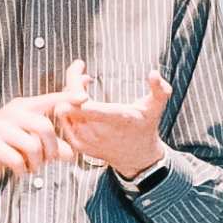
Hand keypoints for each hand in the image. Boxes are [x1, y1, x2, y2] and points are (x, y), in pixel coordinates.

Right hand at [0, 91, 81, 186]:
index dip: (67, 97)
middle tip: (49, 161)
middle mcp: (12, 112)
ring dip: (36, 163)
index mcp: (23, 107)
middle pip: (44, 128)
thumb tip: (70, 154)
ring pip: (31, 145)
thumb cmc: (0, 145)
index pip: (49, 99)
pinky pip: (15, 159)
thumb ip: (48, 145)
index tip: (85, 97)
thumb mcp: (25, 142)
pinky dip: (22, 170)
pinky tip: (20, 171)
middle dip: (52, 149)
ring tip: (33, 168)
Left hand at [59, 62, 174, 182]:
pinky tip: (80, 102)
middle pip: (69, 102)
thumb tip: (154, 73)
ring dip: (70, 94)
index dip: (75, 81)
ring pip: (62, 110)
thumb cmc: (145, 127)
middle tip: (84, 74)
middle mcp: (97, 132)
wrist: (137, 157)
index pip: (84, 103)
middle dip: (73, 82)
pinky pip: (62, 121)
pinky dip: (67, 108)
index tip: (80, 64)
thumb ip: (159, 89)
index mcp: (116, 119)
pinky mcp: (78, 144)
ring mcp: (85, 139)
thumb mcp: (156, 107)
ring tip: (84, 86)